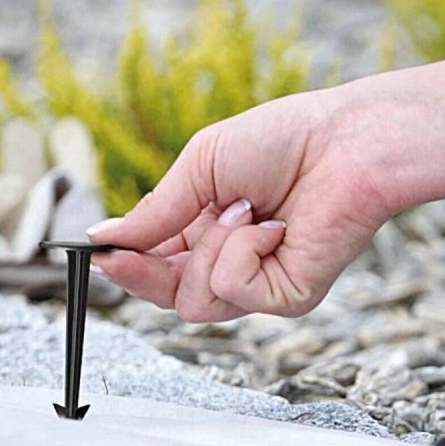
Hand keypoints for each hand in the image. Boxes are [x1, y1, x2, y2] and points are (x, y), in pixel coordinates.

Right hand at [88, 90, 392, 321]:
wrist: (345, 142)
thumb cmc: (282, 142)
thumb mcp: (201, 167)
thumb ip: (154, 211)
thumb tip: (103, 238)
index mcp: (208, 233)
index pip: (157, 269)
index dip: (127, 267)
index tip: (100, 254)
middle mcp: (233, 264)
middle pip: (170, 298)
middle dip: (145, 273)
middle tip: (129, 253)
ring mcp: (262, 285)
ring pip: (196, 303)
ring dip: (208, 248)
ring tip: (245, 209)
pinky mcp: (290, 298)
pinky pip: (235, 289)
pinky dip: (242, 251)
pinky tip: (272, 226)